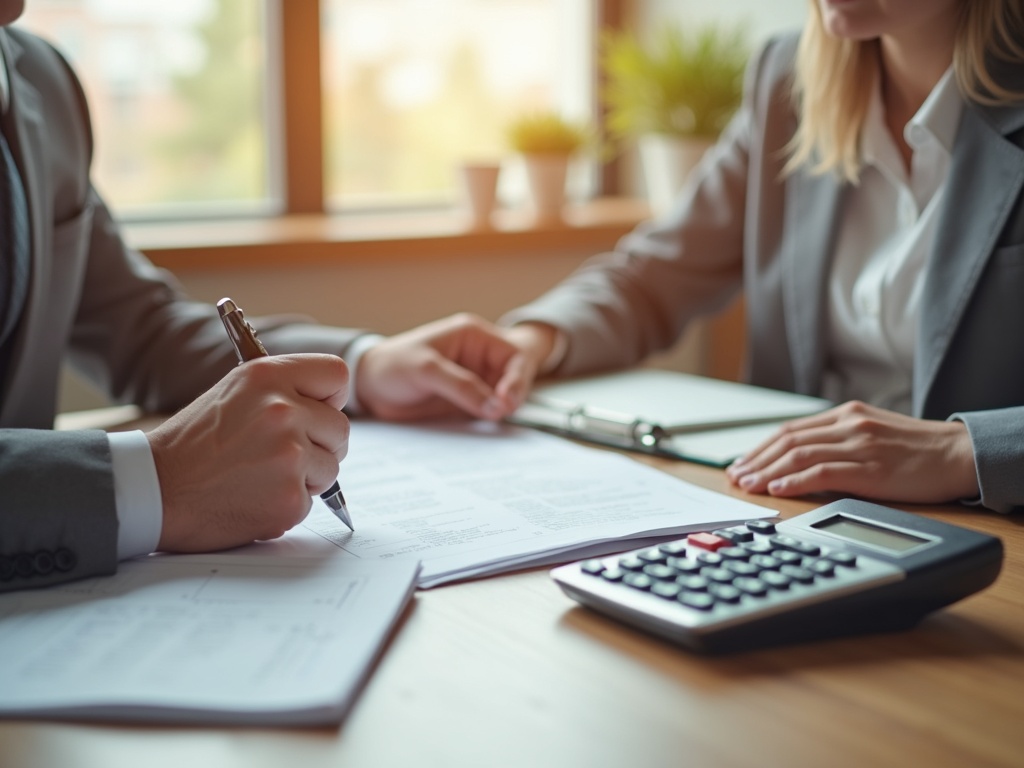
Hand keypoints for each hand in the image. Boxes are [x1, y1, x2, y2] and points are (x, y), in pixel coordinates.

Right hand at [148, 354, 349, 552]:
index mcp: (268, 377)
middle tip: (279, 454)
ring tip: (260, 475)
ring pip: (330, 467)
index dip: (330, 397)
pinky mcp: (289, 499)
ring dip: (305, 477)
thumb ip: (283, 391)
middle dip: (319, 444)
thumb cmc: (194, 443)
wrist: (154, 490)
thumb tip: (328, 402)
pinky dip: (287, 503)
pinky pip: (312, 501)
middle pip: (340, 428)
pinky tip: (253, 498)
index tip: (316, 410)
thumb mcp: (234, 393)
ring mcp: (289, 456)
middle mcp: (282, 411)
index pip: (337, 375)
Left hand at [356, 313, 557, 420]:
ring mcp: (475, 380)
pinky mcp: (467, 401)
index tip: (507, 401)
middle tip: (501, 414)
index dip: (516, 379)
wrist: (369, 387)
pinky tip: (487, 427)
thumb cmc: (394, 366)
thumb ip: (462, 386)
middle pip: (513, 378)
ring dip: (502, 410)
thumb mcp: (427, 370)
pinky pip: (487, 412)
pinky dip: (491, 420)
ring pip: (503, 397)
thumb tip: (497, 407)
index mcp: (474, 336)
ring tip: (493, 421)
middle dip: (512, 396)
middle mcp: (479, 357)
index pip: (512, 357)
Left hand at [724, 400, 978, 503]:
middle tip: (735, 476)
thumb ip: (838, 442)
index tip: (741, 463)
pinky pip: (824, 472)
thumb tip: (800, 463)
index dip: (760, 448)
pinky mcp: (871, 468)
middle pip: (788, 441)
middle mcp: (848, 425)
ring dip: (768, 472)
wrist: (958, 454)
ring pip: (800, 455)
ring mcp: (859, 445)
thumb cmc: (916, 450)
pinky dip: (795, 481)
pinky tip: (777, 489)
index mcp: (846, 415)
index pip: (790, 430)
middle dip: (756, 460)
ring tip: (748, 485)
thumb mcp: (871, 434)